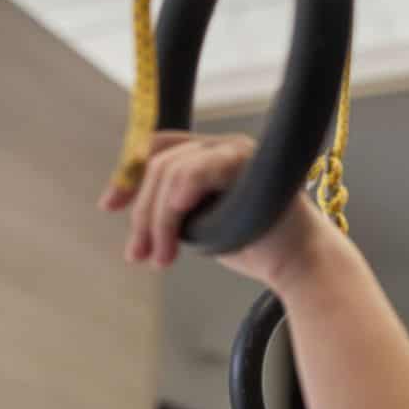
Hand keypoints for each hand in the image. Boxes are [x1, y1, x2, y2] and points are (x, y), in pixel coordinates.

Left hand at [97, 130, 334, 285]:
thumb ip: (174, 212)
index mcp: (209, 155)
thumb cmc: (256, 245)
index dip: (128, 175)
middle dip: (142, 214)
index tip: (109, 206)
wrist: (298, 263)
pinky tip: (176, 207)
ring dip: (158, 221)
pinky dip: (185, 186)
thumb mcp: (200, 226)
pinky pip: (203, 168)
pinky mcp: (250, 163)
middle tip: (138, 255)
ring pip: (173, 172)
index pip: (157, 150)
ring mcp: (236, 151)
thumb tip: (136, 218)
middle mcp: (222, 146)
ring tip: (160, 259)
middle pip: (159, 165)